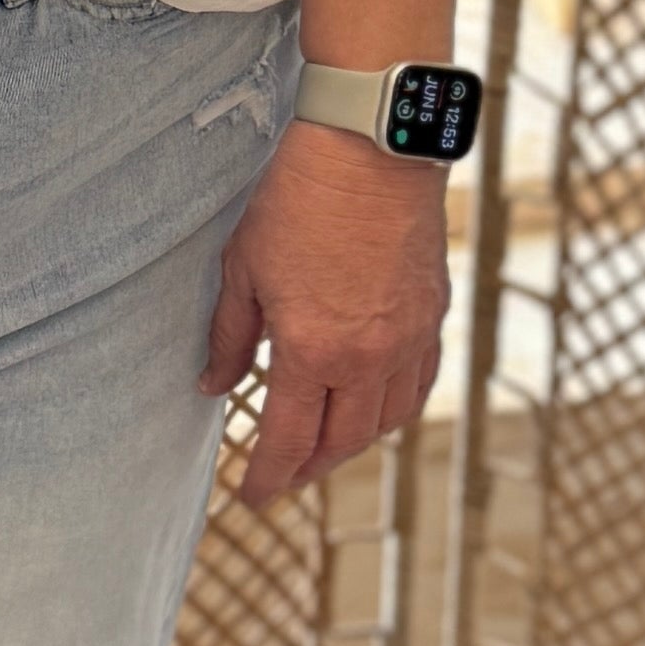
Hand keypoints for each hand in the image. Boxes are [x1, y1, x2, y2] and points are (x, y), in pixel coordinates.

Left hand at [202, 124, 449, 506]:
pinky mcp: (432, 317)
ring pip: (386, 422)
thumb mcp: (244, 270)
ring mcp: (408, 340)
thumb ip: (230, 338)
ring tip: (324, 448)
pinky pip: (418, 386)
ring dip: (352, 444)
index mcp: (313, 351)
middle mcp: (368, 358)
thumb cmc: (299, 201)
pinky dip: (393, 409)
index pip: (290, 441)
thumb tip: (212, 384)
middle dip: (308, 469)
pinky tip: (374, 409)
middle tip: (283, 477)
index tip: (251, 494)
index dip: (268, 476)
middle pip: (341, 443)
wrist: (370, 150)